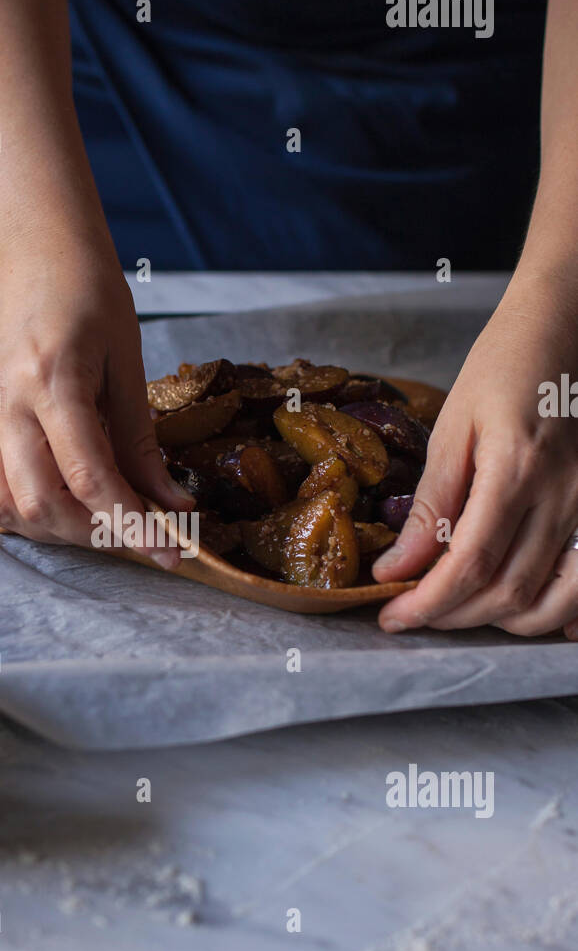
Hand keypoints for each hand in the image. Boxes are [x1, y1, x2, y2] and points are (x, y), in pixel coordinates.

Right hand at [0, 235, 191, 565]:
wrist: (38, 260)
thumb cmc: (91, 300)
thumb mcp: (129, 365)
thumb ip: (142, 443)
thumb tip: (170, 505)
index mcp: (53, 381)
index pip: (91, 477)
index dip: (131, 523)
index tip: (168, 551)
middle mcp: (7, 403)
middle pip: (41, 502)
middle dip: (93, 533)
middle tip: (133, 529)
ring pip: (2, 505)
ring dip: (51, 528)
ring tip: (92, 518)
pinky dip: (10, 511)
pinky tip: (47, 503)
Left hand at [373, 284, 577, 637]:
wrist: (566, 329)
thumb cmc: (504, 367)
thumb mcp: (453, 426)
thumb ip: (430, 504)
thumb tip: (399, 568)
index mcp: (517, 472)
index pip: (470, 565)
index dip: (428, 602)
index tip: (390, 615)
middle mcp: (562, 498)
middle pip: (509, 593)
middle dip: (453, 617)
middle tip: (411, 614)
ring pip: (550, 600)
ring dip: (498, 620)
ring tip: (455, 611)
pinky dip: (551, 611)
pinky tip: (513, 610)